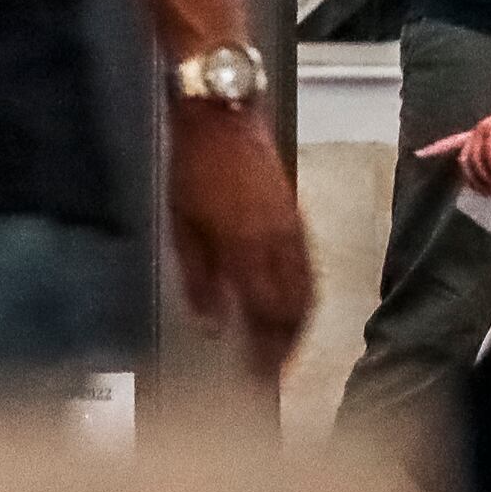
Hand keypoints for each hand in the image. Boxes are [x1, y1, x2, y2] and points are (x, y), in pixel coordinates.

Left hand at [167, 104, 314, 380]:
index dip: (265, 356)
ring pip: (308, 290)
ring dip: (299, 324)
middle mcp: (279, 244)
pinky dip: (304, 294)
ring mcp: (293, 228)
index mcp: (249, 250)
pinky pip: (308, 266)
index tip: (259, 380)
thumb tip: (211, 322)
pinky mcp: (296, 213)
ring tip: (286, 347)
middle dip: (288, 347)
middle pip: (295, 310)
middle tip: (274, 371)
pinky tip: (292, 302)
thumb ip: (198, 278)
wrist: (222, 110)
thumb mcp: (182, 224)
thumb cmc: (194, 163)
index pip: (266, 318)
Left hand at [419, 96, 490, 195]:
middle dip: (475, 182)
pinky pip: (487, 156)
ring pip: (474, 162)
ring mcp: (484, 129)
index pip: (452, 142)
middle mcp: (477, 132)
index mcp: (480, 136)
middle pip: (464, 162)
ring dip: (488, 179)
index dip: (435, 148)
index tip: (417, 154)